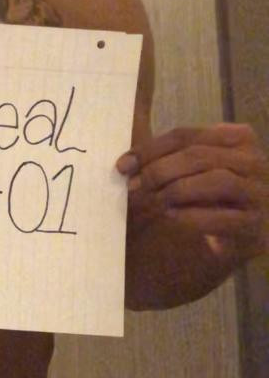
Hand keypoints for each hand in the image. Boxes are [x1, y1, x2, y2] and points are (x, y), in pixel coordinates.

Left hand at [116, 123, 268, 263]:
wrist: (233, 243)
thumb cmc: (206, 199)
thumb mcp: (188, 169)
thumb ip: (169, 153)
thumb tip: (130, 149)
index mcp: (238, 138)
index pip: (187, 135)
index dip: (150, 149)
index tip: (123, 165)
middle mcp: (254, 161)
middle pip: (199, 155)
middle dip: (160, 170)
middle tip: (134, 185)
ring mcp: (261, 194)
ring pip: (216, 180)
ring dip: (176, 190)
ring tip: (155, 201)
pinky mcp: (257, 227)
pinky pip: (224, 217)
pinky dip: (192, 216)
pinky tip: (172, 217)